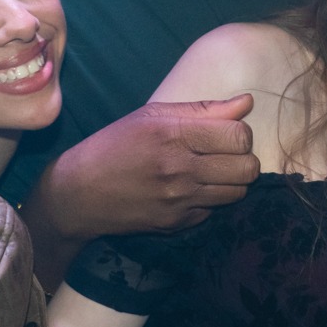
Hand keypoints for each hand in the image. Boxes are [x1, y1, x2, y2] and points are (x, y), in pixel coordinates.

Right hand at [29, 93, 258, 240]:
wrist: (79, 194)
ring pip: (238, 192)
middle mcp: (180, 169)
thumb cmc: (115, 145)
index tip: (227, 133)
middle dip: (243, 158)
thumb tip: (247, 102)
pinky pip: (215, 210)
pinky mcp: (177, 223)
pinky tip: (191, 190)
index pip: (239, 136)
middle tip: (225, 154)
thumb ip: (203, 110)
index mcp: (173, 134)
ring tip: (212, 172)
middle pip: (247, 167)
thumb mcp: (152, 115)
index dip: (240, 133)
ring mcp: (180, 200)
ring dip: (232, 181)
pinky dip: (211, 199)